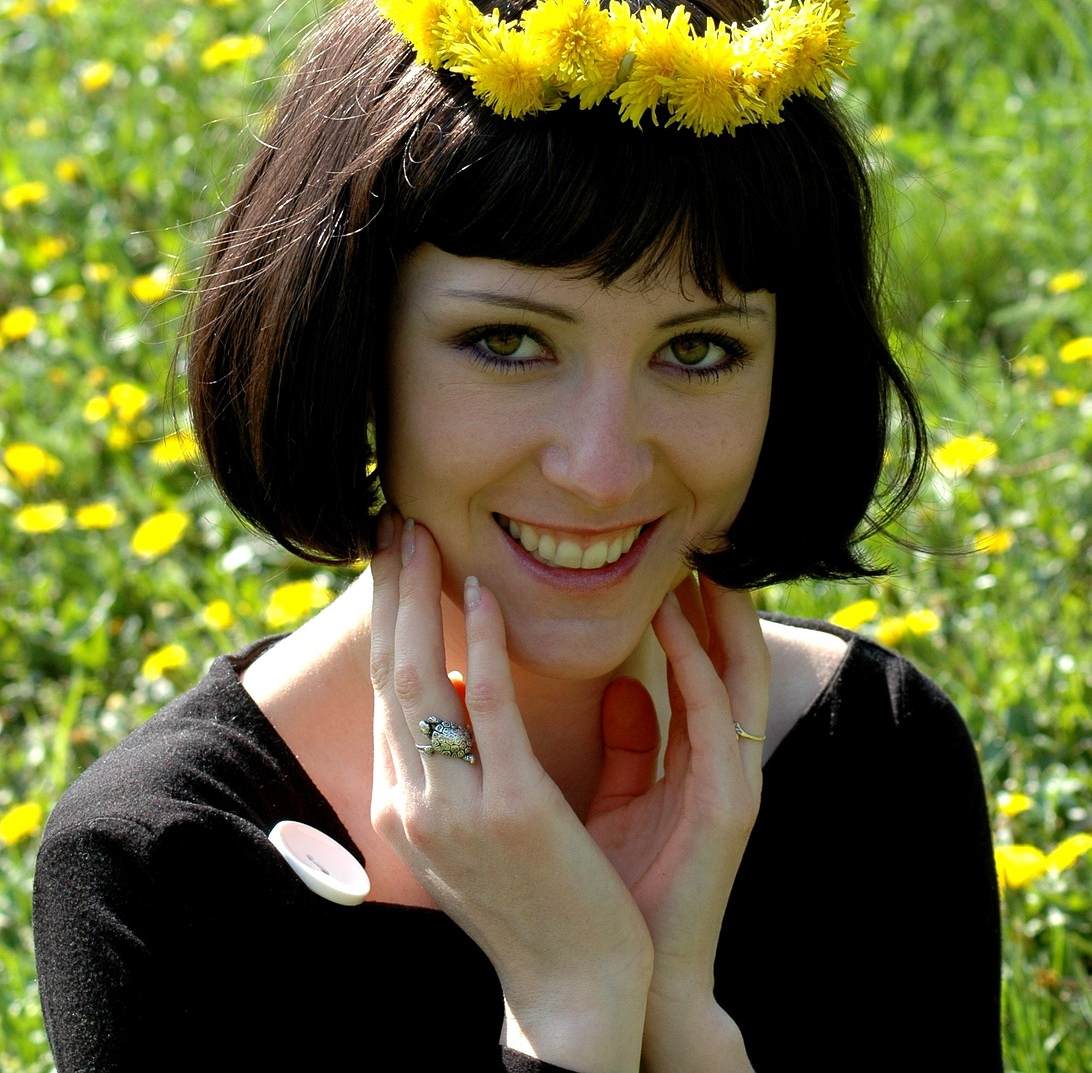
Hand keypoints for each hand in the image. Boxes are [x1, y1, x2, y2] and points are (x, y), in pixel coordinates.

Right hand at [368, 512, 652, 1071]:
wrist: (572, 993)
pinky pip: (488, 708)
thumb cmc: (536, 904)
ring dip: (418, 600)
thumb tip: (465, 687)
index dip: (384, 621)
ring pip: (421, 680)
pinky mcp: (511, 809)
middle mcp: (412, 803)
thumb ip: (464, 761)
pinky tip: (484, 594)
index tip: (391, 563)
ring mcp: (455, 809)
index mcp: (404, 806)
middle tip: (391, 526)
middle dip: (387, 595)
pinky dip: (482, 644)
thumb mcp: (478, 829)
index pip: (386, 695)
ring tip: (421, 536)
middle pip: (389, 675)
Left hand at [585, 575, 767, 1067]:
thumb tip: (625, 684)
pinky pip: (714, 717)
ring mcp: (732, 780)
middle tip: (695, 530)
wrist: (622, 979)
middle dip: (715, 593)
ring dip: (718, 611)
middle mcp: (723, 761)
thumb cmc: (616, 889)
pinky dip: (699, 662)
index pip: (702, 661)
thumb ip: (629, 743)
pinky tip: (678, 619)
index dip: (693, 605)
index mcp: (696, 760)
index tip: (668, 549)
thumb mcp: (619, 801)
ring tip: (695, 550)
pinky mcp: (727, 805)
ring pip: (734, 674)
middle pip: (729, 655)